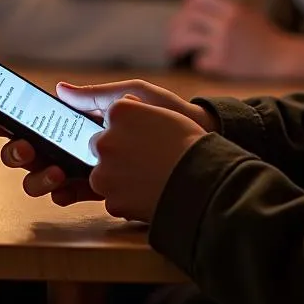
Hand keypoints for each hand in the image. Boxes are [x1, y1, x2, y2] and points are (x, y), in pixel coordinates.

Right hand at [0, 78, 214, 206]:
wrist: (202, 146)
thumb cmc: (168, 117)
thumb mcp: (133, 97)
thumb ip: (97, 96)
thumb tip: (59, 90)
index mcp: (76, 120)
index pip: (31, 120)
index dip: (1, 120)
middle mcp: (73, 146)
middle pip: (26, 151)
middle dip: (13, 151)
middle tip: (22, 148)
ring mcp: (84, 170)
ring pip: (41, 177)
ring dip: (36, 174)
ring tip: (52, 170)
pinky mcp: (102, 190)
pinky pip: (69, 196)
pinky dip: (59, 193)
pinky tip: (61, 188)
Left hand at [90, 96, 207, 221]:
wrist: (204, 181)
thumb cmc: (188, 142)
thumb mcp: (160, 111)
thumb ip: (134, 108)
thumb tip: (112, 101)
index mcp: (118, 112)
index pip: (110, 119)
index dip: (126, 129)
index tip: (143, 138)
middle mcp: (105, 140)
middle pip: (99, 146)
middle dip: (115, 153)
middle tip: (145, 160)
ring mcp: (105, 173)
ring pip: (103, 175)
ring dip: (118, 177)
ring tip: (150, 178)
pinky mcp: (112, 202)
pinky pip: (115, 199)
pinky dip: (128, 200)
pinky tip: (150, 194)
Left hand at [168, 0, 286, 78]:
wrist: (283, 58)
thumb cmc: (263, 37)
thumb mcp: (246, 14)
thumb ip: (223, 9)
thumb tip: (192, 4)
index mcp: (232, 8)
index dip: (187, 4)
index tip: (184, 13)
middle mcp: (226, 23)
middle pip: (187, 17)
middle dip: (175, 27)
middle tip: (172, 37)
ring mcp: (223, 43)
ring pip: (187, 38)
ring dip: (177, 45)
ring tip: (174, 52)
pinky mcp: (224, 63)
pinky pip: (199, 61)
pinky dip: (199, 62)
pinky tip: (205, 63)